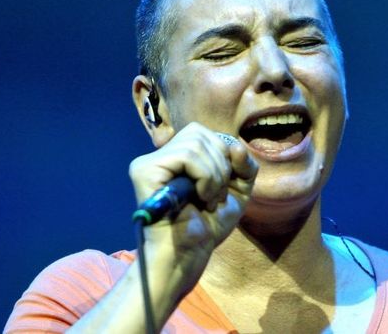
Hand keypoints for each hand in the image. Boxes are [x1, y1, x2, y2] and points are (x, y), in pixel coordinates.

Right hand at [128, 122, 257, 290]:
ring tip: (208, 200)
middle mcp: (159, 157)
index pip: (203, 133)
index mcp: (176, 157)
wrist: (188, 255)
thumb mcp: (237, 190)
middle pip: (199, 133)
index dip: (223, 154)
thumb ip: (243, 165)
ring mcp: (148, 163)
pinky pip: (186, 156)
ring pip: (195, 144)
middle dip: (220, 165)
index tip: (224, 185)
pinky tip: (200, 198)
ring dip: (214, 175)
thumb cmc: (208, 226)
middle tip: (215, 196)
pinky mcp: (144, 171)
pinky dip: (205, 177)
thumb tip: (235, 145)